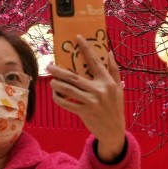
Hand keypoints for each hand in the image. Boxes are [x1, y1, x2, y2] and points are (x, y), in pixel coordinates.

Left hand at [46, 34, 126, 161]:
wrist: (114, 130)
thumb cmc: (115, 106)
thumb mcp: (118, 88)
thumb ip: (113, 70)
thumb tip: (109, 52)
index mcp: (107, 82)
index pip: (95, 61)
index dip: (86, 48)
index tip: (77, 37)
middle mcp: (99, 90)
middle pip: (74, 77)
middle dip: (58, 71)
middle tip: (49, 66)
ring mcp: (91, 102)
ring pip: (67, 90)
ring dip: (56, 84)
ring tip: (51, 81)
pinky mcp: (84, 112)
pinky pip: (66, 103)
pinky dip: (58, 98)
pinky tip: (55, 95)